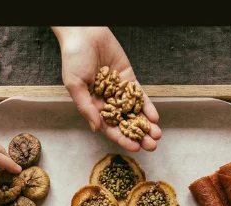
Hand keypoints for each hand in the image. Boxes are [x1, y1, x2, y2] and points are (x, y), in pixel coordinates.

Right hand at [53, 27, 161, 151]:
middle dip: (138, 135)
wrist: (84, 33)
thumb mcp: (74, 84)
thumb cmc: (73, 58)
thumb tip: (96, 128)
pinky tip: (155, 117)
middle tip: (152, 145)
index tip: (134, 148)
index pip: (109, 127)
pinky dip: (148, 106)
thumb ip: (86, 106)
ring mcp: (119, 90)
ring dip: (146, 124)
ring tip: (157, 135)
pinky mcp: (128, 78)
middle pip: (125, 122)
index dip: (122, 138)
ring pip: (135, 111)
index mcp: (92, 106)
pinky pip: (140, 95)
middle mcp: (107, 101)